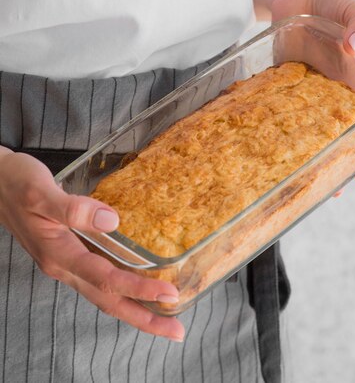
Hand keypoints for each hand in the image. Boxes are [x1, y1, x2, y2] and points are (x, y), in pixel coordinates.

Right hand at [0, 147, 184, 341]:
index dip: (138, 288)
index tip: (168, 294)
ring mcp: (64, 261)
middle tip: (176, 331)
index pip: (105, 279)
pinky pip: (99, 277)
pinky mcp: (67, 252)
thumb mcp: (40, 192)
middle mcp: (62, 265)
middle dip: (143, 318)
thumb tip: (112, 222)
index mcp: (58, 254)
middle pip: (108, 300)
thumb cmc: (15, 183)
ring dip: (134, 306)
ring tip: (163, 316)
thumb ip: (73, 209)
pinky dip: (121, 287)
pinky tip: (136, 283)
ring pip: (104, 292)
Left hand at [266, 0, 354, 195]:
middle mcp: (328, 79)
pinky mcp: (277, 79)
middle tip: (335, 188)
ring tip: (308, 179)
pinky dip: (282, 128)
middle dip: (342, 155)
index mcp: (349, 66)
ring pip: (311, 122)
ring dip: (312, 149)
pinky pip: (281, 107)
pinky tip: (273, 149)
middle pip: (340, 123)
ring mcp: (301, 81)